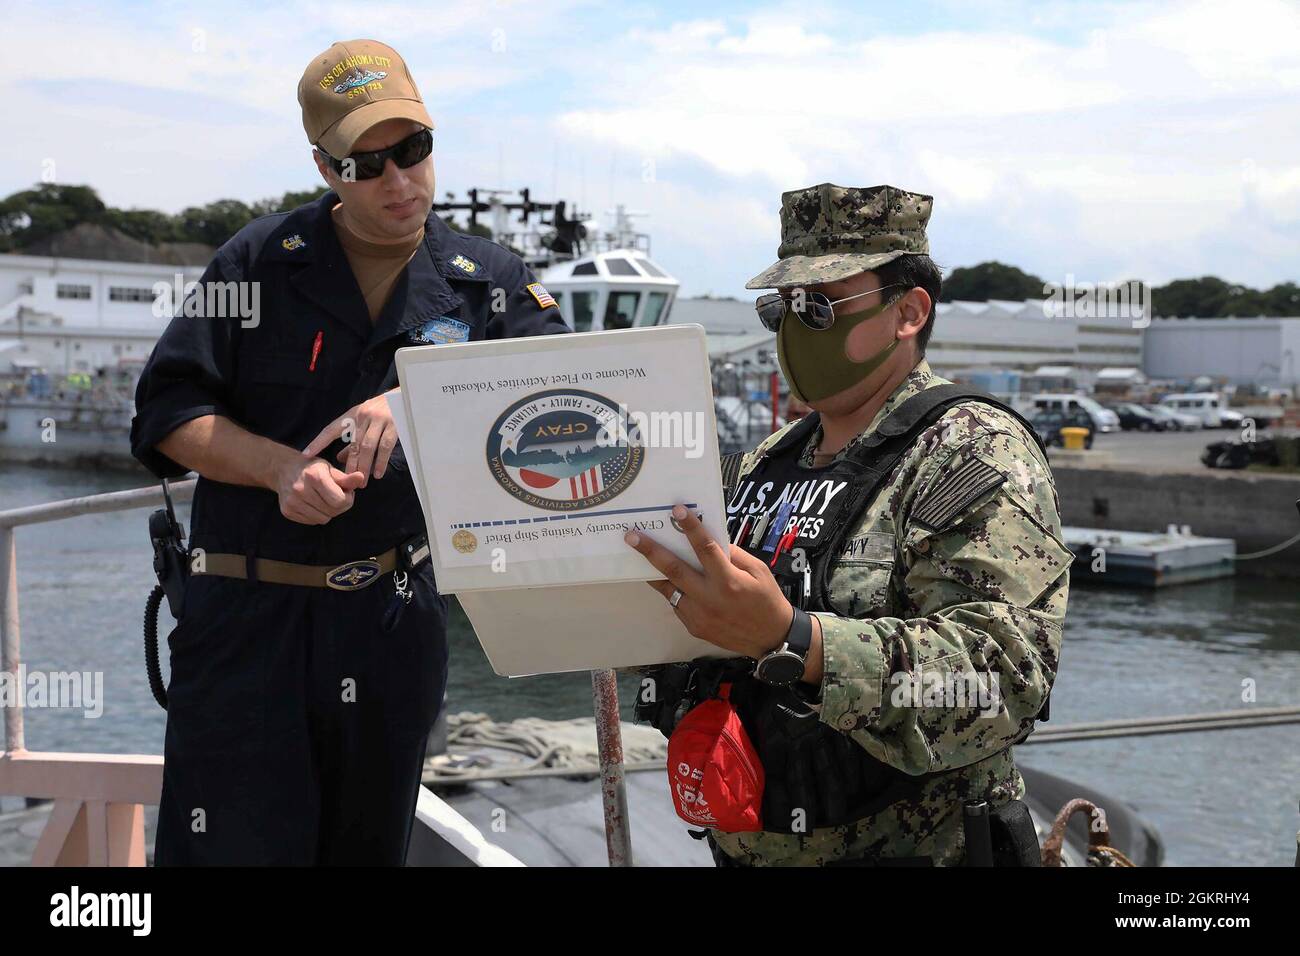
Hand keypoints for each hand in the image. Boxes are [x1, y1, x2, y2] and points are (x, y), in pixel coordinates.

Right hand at [275, 456, 365, 524]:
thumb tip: (361, 478)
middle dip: (340, 506)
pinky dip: (316, 515)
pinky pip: (311, 521)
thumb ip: (346, 478)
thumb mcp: (330, 468)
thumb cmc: (312, 468)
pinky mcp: (287, 511)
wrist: (284, 470)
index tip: (346, 492)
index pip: (340, 501)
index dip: (348, 499)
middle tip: (336, 496)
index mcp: (314, 476)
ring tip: (324, 499)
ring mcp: (292, 502)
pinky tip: (314, 503)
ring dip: (328, 512)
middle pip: (332, 511)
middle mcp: (300, 489)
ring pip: (322, 519)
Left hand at [301, 390, 399, 485]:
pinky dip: (381, 462)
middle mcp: (363, 416)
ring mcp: (379, 420)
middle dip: (349, 464)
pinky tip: (378, 473)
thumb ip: (352, 438)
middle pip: (352, 444)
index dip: (318, 442)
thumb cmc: (382, 410)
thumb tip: (340, 458)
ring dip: (364, 466)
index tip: (306, 454)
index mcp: (352, 414)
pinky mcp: (394, 425)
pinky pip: (385, 447)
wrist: (405, 396)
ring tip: (362, 481)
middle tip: (346, 481)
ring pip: (367, 447)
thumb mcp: (364, 419)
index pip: (331, 429)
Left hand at [624, 504, 793, 658]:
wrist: (770, 639)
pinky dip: (672, 589)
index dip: (691, 528)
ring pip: (669, 588)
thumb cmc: (767, 601)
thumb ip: (733, 555)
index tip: (677, 511)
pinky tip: (667, 579)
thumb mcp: (758, 571)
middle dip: (651, 551)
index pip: (705, 549)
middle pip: (674, 569)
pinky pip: (677, 603)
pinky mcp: (693, 626)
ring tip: (638, 557)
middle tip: (632, 537)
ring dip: (653, 571)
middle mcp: (709, 598)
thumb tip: (710, 541)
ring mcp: (698, 615)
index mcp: (729, 581)